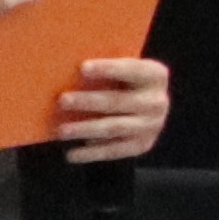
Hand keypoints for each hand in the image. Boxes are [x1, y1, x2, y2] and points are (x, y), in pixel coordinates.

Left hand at [56, 54, 170, 163]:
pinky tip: (71, 154)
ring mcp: (151, 125)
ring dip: (86, 129)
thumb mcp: (122, 70)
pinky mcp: (142, 145)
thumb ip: (103, 69)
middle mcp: (157, 101)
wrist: (147, 106)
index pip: (131, 69)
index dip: (108, 68)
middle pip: (118, 101)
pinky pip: (114, 150)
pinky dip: (91, 153)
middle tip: (62, 100)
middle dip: (88, 101)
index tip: (82, 67)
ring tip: (61, 131)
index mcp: (155, 75)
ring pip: (114, 127)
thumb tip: (64, 65)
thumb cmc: (123, 80)